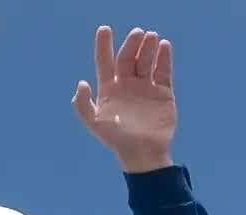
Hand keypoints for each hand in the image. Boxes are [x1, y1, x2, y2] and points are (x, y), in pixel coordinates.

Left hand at [72, 26, 176, 172]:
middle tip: (137, 33)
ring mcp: (145, 88)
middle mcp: (127, 85)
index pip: (105, 62)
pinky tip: (164, 46)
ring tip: (151, 37)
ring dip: (148, 48)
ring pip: (146, 62)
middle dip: (131, 44)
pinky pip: (163, 72)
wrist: (143, 154)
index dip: (103, 46)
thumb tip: (81, 83)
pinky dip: (164, 59)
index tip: (104, 29)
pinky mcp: (163, 93)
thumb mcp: (94, 124)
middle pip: (128, 58)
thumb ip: (83, 105)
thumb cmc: (116, 140)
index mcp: (109, 89)